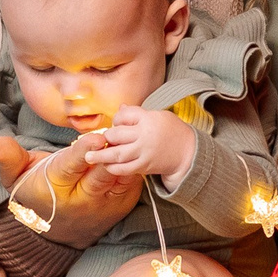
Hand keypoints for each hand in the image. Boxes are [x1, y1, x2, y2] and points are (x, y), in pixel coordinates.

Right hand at [0, 132, 142, 246]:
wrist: (59, 230)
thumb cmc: (37, 193)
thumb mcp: (15, 177)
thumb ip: (8, 158)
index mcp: (55, 189)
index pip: (70, 168)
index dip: (83, 152)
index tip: (96, 138)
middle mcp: (83, 199)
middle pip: (100, 175)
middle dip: (110, 155)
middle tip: (118, 135)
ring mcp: (106, 203)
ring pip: (121, 179)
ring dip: (127, 159)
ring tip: (130, 138)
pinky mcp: (123, 203)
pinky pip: (133, 183)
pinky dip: (136, 165)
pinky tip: (136, 147)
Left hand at [80, 102, 194, 181]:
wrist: (188, 152)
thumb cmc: (172, 131)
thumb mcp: (158, 116)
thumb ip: (137, 114)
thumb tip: (120, 108)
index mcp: (148, 118)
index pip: (124, 115)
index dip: (117, 119)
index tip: (119, 123)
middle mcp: (144, 135)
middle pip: (116, 134)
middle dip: (108, 137)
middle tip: (106, 139)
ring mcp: (143, 152)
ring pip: (116, 153)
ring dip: (100, 155)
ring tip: (89, 156)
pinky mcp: (144, 166)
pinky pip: (123, 168)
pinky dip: (112, 167)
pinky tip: (106, 165)